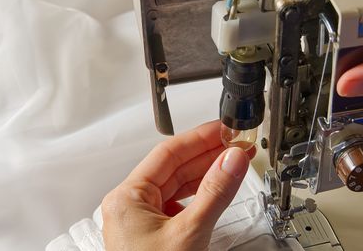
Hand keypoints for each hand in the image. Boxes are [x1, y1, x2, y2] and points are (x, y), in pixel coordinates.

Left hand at [101, 120, 255, 250]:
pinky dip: (199, 194)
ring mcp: (141, 219)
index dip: (200, 137)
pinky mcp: (153, 233)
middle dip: (207, 154)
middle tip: (235, 144)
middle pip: (173, 167)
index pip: (168, 153)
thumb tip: (232, 161)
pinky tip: (215, 189)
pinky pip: (178, 203)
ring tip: (232, 162)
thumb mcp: (189, 233)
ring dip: (205, 173)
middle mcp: (130, 205)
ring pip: (176, 185)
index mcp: (127, 197)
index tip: (224, 129)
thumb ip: (214, 193)